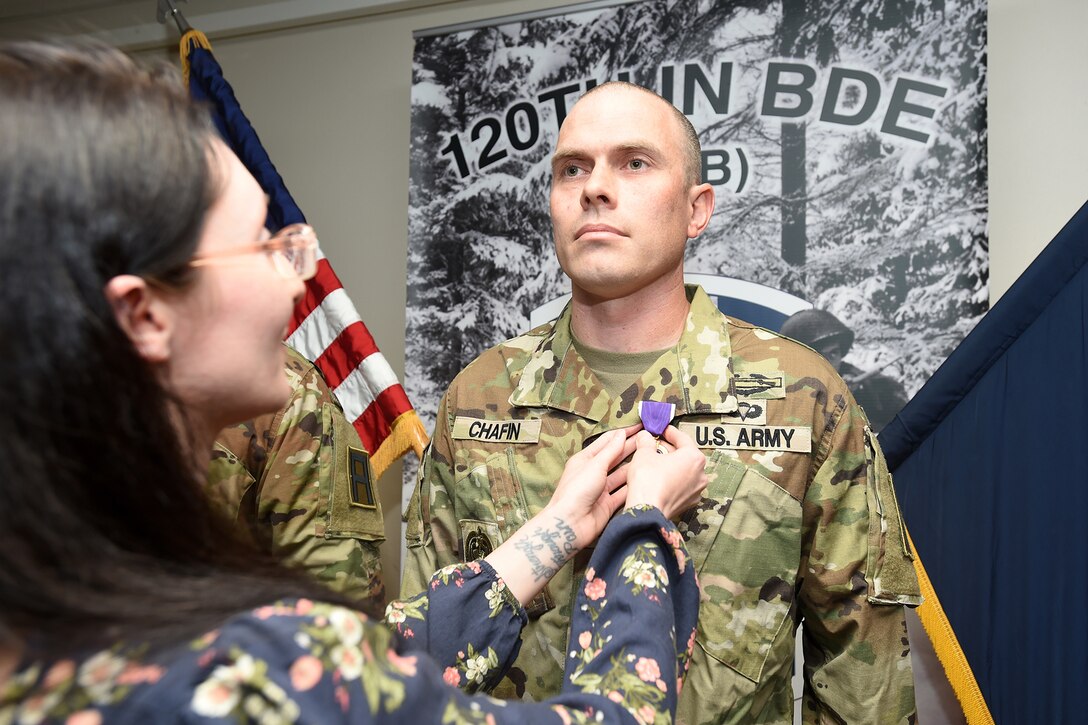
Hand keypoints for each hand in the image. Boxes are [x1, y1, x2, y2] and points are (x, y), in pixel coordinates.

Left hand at [543, 424, 640, 549]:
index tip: (640, 426)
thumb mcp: (595, 465)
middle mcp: (594, 472)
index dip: (624, 433)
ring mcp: (601, 489)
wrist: (570, 524)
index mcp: (586, 459)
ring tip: (652, 457)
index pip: (608, 441)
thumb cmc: (577, 490)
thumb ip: (611, 450)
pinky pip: (623, 492)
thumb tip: (621, 434)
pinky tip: (646, 478)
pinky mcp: (608, 504)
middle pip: (616, 457)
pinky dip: (633, 486)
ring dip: (635, 466)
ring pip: (621, 474)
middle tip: (651, 439)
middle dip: (632, 447)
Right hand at [625, 425, 706, 518]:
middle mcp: (701, 473)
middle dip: (670, 449)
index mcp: (694, 457)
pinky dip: (673, 480)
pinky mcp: (689, 502)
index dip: (670, 432)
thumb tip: (645, 436)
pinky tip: (660, 479)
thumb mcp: (644, 453)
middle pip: (685, 455)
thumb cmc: (648, 481)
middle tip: (655, 446)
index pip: (683, 438)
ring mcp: (696, 490)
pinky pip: (682, 485)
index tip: (662, 430)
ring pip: (685, 471)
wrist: (646, 510)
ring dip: (672, 465)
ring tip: (656, 463)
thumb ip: (646, 441)